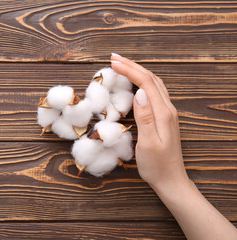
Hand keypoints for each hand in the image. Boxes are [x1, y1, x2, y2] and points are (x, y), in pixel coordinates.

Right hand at [110, 54, 188, 190]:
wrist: (170, 179)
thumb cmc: (156, 165)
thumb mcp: (148, 143)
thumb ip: (145, 117)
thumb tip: (139, 93)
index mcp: (163, 113)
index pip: (146, 83)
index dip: (130, 70)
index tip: (113, 62)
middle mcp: (167, 109)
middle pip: (151, 78)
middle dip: (132, 65)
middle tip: (114, 57)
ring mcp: (167, 113)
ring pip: (153, 83)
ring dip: (138, 71)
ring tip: (122, 64)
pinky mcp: (163, 117)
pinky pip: (154, 92)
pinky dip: (142, 81)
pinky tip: (135, 82)